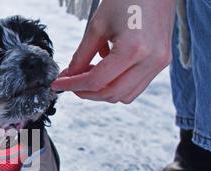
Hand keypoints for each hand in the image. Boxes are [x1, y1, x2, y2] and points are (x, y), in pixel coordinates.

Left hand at [51, 0, 176, 103]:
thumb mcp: (97, 26)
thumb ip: (81, 56)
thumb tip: (68, 77)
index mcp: (134, 50)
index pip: (96, 81)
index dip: (73, 86)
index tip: (57, 84)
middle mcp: (151, 61)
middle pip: (110, 94)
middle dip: (85, 92)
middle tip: (70, 82)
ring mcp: (159, 64)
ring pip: (124, 96)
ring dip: (102, 91)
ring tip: (88, 74)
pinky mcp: (161, 63)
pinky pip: (135, 87)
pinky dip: (116, 86)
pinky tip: (105, 71)